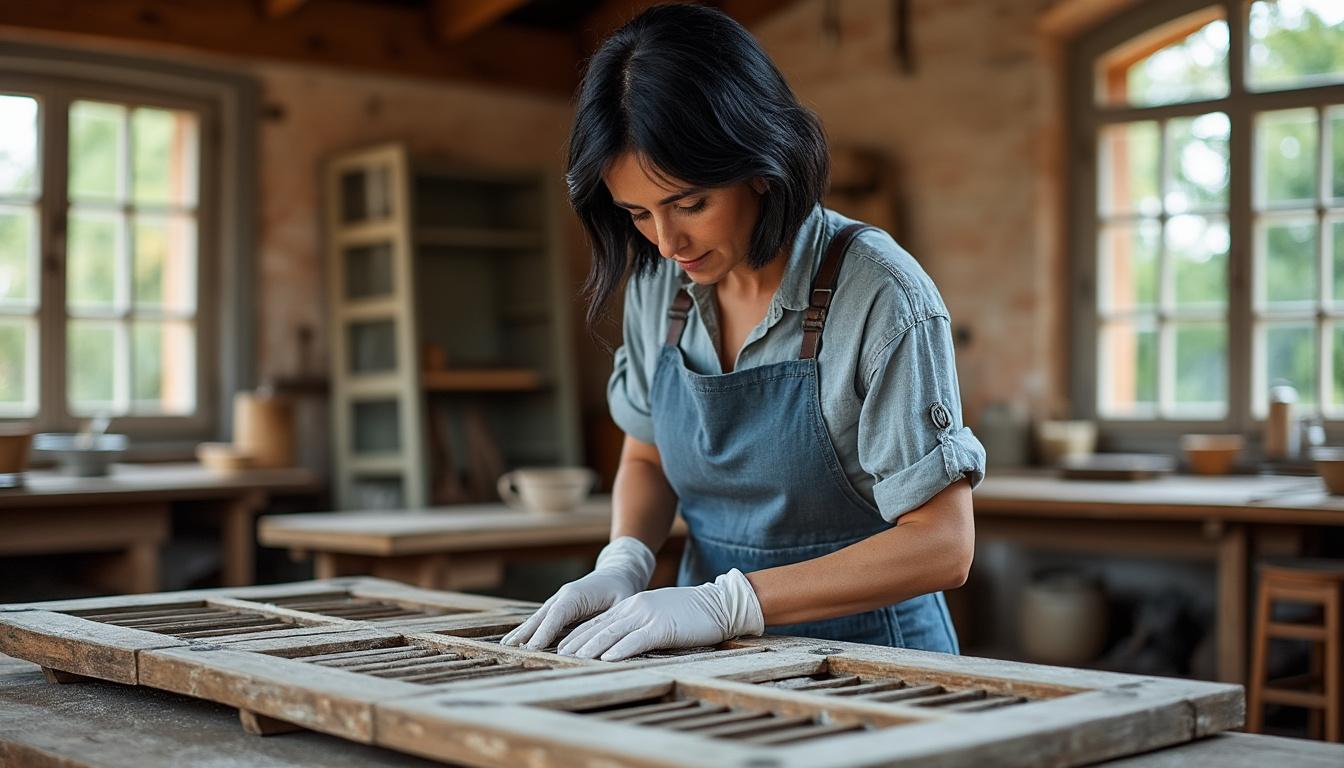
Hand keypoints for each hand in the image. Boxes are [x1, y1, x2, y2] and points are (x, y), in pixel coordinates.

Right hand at [501, 536, 654, 649]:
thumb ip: (610, 622)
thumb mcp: (623, 604)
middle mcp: (563, 596)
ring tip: (504, 647)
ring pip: (536, 618)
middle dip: (525, 634)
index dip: (544, 632)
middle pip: (541, 617)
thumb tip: (600, 644)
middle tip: (509, 651)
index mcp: (577, 594)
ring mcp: (558, 601)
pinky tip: (515, 642)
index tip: (532, 648)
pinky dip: (527, 630)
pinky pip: (540, 620)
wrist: (618, 572)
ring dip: (521, 633)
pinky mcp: (558, 607)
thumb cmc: (623, 590)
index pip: (557, 615)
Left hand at [556, 568, 764, 660]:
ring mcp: (648, 616)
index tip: (562, 644)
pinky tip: (605, 659)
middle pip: (599, 626)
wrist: (719, 603)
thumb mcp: (660, 612)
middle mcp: (636, 607)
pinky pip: (635, 640)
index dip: (579, 633)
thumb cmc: (693, 612)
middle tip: (557, 653)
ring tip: (572, 658)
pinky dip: (619, 650)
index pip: (600, 620)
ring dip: (590, 647)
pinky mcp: (662, 628)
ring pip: (612, 633)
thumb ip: (641, 621)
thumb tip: (626, 637)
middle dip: (576, 641)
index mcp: (634, 604)